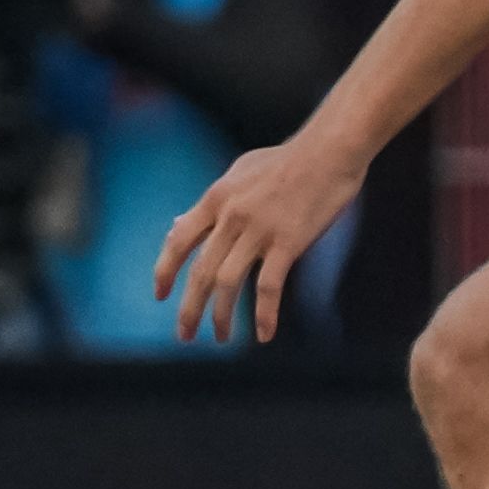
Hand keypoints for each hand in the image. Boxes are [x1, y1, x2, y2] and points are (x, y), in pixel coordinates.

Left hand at [152, 135, 365, 346]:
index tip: (159, 295)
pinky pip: (269, 287)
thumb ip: (209, 204)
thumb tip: (176, 224)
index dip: (165, 270)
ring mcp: (259, 229)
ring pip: (227, 283)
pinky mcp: (288, 242)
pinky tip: (264, 335)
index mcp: (216, 197)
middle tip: (183, 335)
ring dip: (220, 316)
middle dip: (189, 308)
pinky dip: (264, 314)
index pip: (180, 240)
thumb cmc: (286, 161)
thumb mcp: (238, 174)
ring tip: (219, 338)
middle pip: (200, 270)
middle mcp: (231, 215)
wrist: (329, 150)